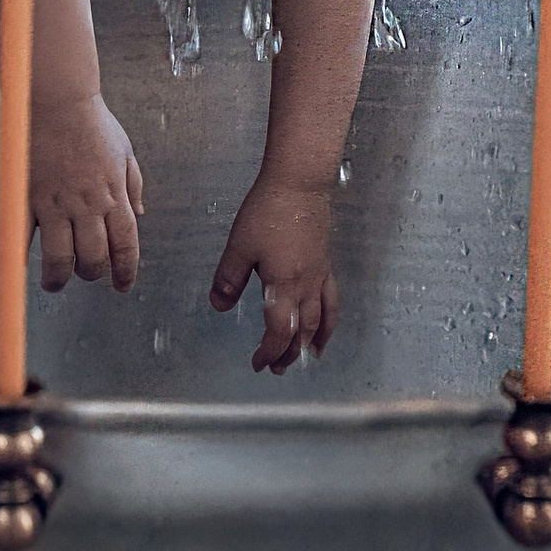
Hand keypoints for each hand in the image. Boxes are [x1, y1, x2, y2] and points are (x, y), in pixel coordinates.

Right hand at [29, 91, 144, 292]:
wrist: (60, 100)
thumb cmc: (93, 123)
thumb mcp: (125, 153)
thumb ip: (133, 186)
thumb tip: (139, 214)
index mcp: (114, 196)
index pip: (126, 247)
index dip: (125, 273)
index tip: (122, 286)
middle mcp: (88, 205)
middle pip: (93, 259)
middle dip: (92, 275)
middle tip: (86, 274)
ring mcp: (58, 204)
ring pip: (60, 259)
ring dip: (58, 279)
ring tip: (54, 283)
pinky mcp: (30, 197)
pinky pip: (25, 237)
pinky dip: (23, 257)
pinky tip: (24, 267)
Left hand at [209, 178, 339, 373]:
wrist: (299, 182)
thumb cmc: (269, 210)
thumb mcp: (239, 246)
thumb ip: (229, 279)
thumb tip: (219, 305)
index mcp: (283, 285)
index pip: (278, 332)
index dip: (268, 352)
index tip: (257, 363)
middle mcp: (306, 285)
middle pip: (301, 332)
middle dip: (288, 353)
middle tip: (277, 367)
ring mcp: (319, 275)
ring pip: (320, 319)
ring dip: (311, 342)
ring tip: (307, 357)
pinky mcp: (325, 263)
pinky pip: (332, 300)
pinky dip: (330, 319)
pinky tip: (326, 322)